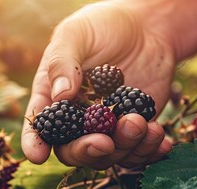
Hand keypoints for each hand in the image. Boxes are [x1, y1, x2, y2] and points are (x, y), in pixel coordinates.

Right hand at [21, 0, 174, 168]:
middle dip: (88, 151)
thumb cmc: (104, 26)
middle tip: (104, 142)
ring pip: (110, 154)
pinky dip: (150, 150)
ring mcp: (108, 126)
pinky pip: (140, 150)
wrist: (147, 28)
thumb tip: (59, 95)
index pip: (40, 126)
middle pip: (75, 150)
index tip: (38, 155)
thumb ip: (63, 62)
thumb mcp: (76, 34)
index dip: (35, 143)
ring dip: (126, 147)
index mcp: (55, 97)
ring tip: (141, 122)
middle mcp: (79, 118)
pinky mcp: (135, 128)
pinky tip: (161, 138)